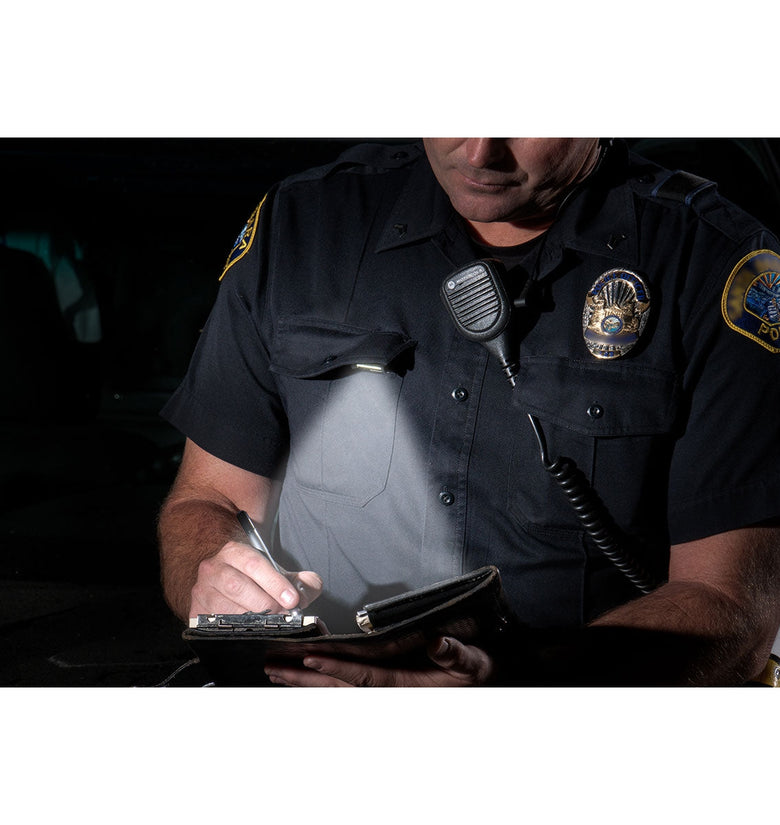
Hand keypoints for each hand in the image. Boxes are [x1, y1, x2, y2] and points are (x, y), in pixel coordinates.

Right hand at [189, 540, 322, 617]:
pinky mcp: (195, 612)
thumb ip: (302, 581)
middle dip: (265, 603)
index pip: (254, 564)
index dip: (275, 583)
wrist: (225, 585)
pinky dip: (235, 630)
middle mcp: (213, 568)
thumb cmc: (256, 581)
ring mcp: (201, 591)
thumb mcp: (281, 575)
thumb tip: (306, 593)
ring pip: (225, 607)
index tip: (292, 600)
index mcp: (234, 552)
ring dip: (251, 619)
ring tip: (269, 623)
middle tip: (283, 614)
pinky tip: (250, 631)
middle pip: (237, 586)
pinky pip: (214, 624)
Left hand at [264, 636, 495, 686]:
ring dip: (307, 682)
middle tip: (274, 667)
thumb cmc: (479, 670)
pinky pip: (347, 688)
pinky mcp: (383, 688)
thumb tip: (436, 642)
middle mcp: (390, 692)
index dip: (336, 667)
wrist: (484, 682)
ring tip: (277, 671)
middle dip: (306, 678)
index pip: (364, 676)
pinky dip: (323, 683)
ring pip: (338, 690)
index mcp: (407, 685)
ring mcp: (385, 692)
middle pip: (340, 687)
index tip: (309, 656)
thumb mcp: (475, 661)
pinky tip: (303, 676)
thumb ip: (455, 654)